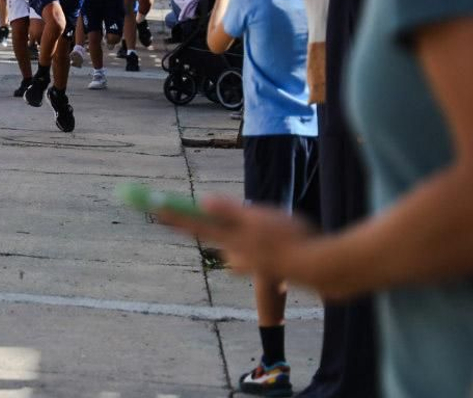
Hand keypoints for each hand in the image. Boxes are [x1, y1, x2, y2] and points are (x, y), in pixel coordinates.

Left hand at [155, 197, 317, 285]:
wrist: (319, 267)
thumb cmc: (290, 238)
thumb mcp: (259, 218)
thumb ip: (230, 211)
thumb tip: (203, 202)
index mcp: (230, 238)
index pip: (195, 225)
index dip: (174, 216)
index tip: (153, 208)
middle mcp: (234, 253)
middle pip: (221, 236)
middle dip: (232, 226)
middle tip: (259, 220)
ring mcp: (249, 263)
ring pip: (242, 244)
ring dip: (252, 236)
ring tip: (279, 229)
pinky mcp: (264, 270)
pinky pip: (258, 254)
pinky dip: (267, 246)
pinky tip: (287, 243)